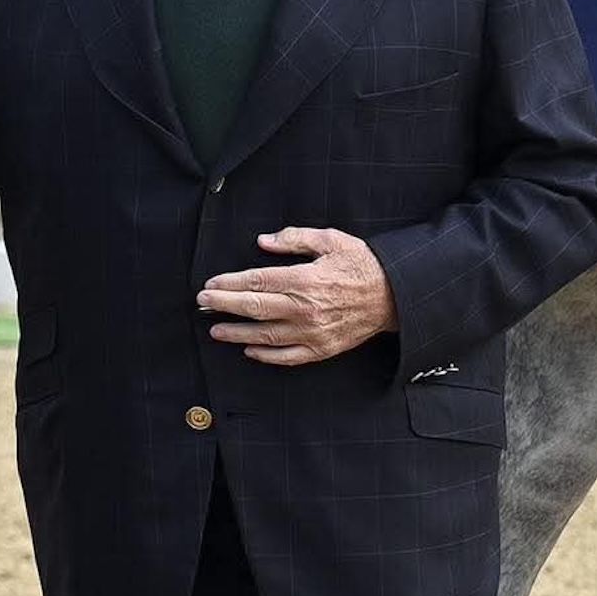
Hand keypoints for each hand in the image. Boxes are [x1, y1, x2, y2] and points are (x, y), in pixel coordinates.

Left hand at [196, 227, 397, 366]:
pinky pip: (288, 356)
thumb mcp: (330, 240)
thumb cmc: (361, 264)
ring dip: (236, 333)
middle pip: (255, 308)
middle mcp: (305, 308)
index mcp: (305, 279)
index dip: (230, 284)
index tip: (211, 284)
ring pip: (265, 336)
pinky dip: (266, 355)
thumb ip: (295, 239)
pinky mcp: (322, 349)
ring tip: (215, 330)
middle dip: (224, 305)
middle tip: (202, 303)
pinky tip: (249, 350)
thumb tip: (263, 242)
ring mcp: (313, 332)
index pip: (257, 282)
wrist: (394, 295)